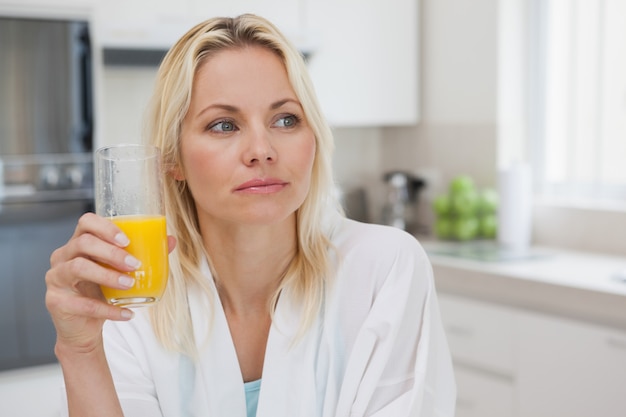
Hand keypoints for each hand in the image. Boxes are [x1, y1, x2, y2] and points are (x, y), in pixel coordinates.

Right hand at [45, 212, 175, 354]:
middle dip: (112, 253)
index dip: (106, 227)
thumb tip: (171, 240)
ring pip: (79, 267)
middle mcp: (63, 257)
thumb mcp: (120, 272)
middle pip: (83, 243)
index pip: (86, 222)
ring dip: (108, 276)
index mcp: (78, 243)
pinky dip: (108, 310)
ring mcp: (56, 278)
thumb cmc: (102, 293)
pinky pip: (83, 304)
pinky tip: (127, 313)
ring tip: (130, 285)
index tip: (127, 240)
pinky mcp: (56, 301)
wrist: (85, 328)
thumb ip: (142, 255)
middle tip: (135, 265)